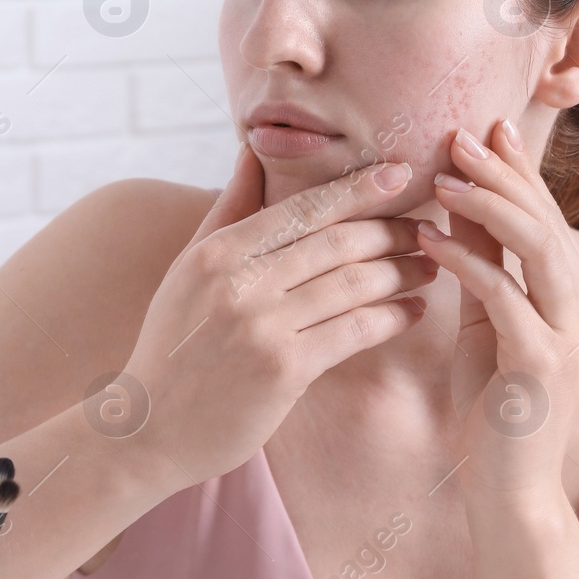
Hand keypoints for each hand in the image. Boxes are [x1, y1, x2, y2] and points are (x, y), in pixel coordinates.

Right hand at [117, 144, 436, 486]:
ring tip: (430, 267)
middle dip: (392, 231)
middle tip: (428, 227)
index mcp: (218, 251)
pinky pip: (354, 330)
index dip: (358, 189)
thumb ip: (228, 210)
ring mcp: (262, 325)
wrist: (148, 429)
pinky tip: (411, 312)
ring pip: (353, 283)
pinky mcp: (284, 369)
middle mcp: (239, 281)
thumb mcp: (188, 270)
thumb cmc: (173, 346)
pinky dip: (391, 318)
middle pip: (337, 241)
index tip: (401, 174)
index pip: (303, 208)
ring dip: (401, 272)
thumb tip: (253, 149)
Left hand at [412, 119, 578, 497]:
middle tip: (458, 133)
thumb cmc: (494, 410)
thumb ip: (482, 267)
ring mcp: (570, 333)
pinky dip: (464, 260)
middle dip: (501, 172)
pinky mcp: (543, 361)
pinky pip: (503, 293)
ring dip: (486, 204)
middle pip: (544, 220)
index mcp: (574, 296)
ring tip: (443, 176)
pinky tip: (428, 240)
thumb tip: (456, 205)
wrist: (511, 492)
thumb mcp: (487, 324)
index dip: (517, 171)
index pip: (545, 218)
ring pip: (536, 245)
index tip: (485, 128)